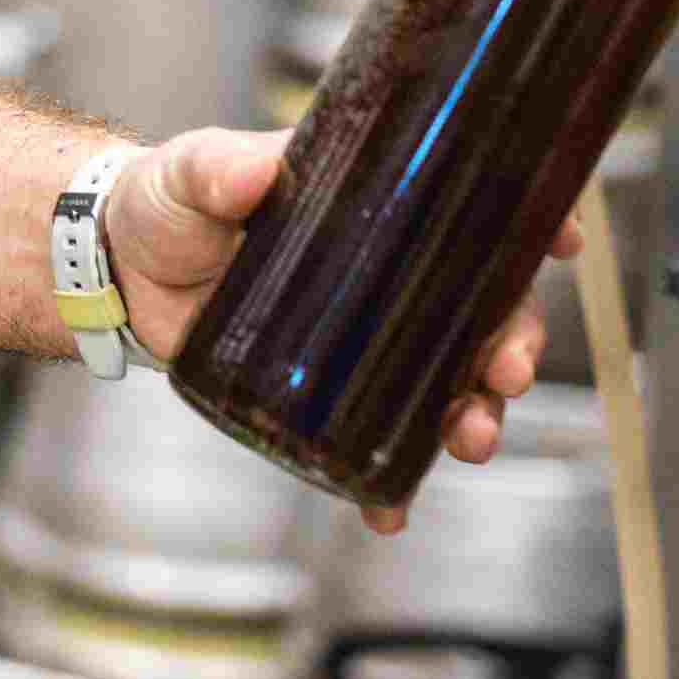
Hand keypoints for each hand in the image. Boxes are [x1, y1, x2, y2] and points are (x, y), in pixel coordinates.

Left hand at [100, 126, 580, 534]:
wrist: (117, 270)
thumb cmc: (167, 203)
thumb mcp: (194, 173)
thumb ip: (220, 169)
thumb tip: (255, 172)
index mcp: (375, 206)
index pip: (472, 208)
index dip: (529, 222)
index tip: (562, 241)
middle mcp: (388, 273)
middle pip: (483, 309)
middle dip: (514, 343)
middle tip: (508, 371)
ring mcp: (364, 337)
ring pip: (448, 380)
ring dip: (475, 413)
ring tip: (472, 438)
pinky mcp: (327, 391)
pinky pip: (379, 441)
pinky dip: (394, 481)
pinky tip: (392, 509)